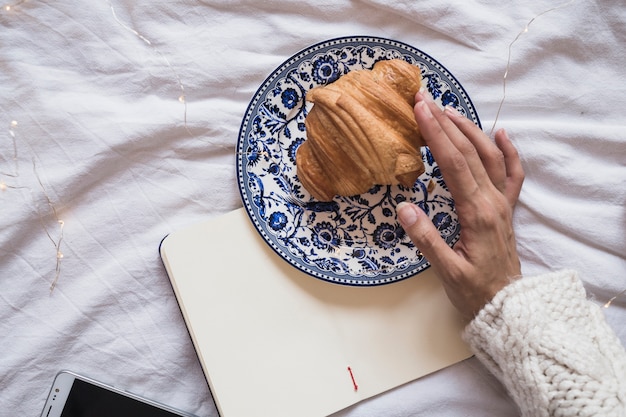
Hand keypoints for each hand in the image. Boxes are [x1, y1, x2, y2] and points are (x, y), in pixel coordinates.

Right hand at [397, 91, 524, 317]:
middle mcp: (493, 201)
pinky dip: (509, 152)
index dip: (436, 134)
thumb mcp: (446, 271)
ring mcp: (502, 203)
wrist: (506, 307)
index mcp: (477, 213)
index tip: (420, 110)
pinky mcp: (506, 210)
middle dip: (446, 123)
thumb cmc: (473, 292)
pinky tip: (502, 134)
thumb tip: (404, 208)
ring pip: (490, 157)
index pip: (454, 163)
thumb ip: (426, 239)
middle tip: (425, 100)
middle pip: (470, 152)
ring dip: (470, 130)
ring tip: (449, 110)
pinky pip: (512, 174)